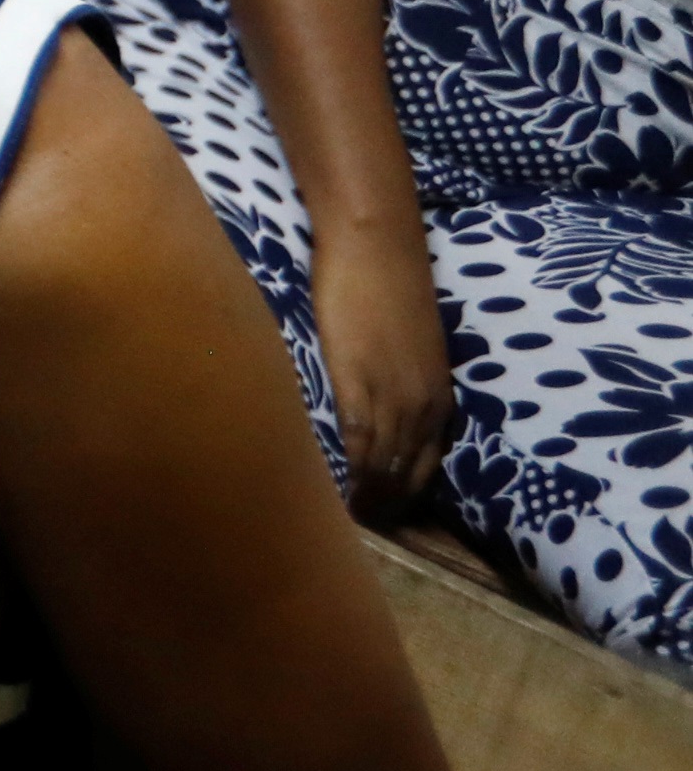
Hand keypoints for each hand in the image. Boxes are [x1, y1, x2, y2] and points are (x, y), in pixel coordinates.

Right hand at [309, 235, 456, 519]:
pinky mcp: (359, 384)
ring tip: (345, 515)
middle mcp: (424, 405)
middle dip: (386, 501)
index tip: (384, 512)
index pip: (426, 464)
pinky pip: (357, 442)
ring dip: (366, 494)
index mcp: (438, 396)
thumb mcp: (408, 347)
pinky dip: (348, 469)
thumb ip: (399, 380)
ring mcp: (393, 397)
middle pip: (407, 472)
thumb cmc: (388, 286)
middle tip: (361, 523)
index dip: (405, 492)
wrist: (377, 247)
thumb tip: (379, 407)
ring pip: (383, 464)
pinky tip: (332, 483)